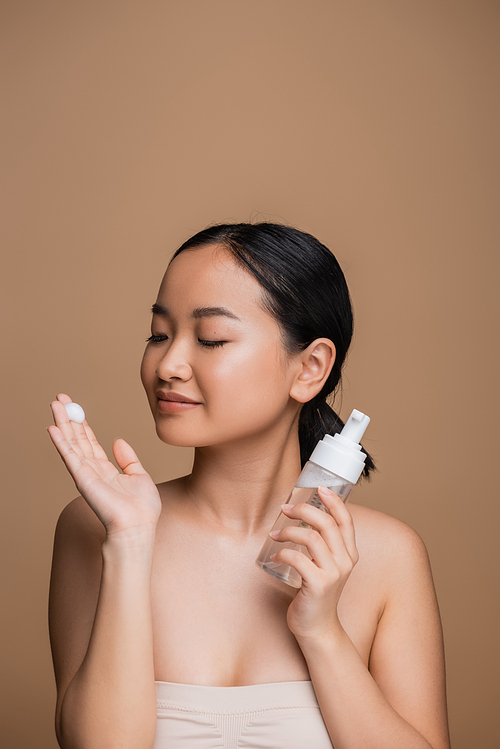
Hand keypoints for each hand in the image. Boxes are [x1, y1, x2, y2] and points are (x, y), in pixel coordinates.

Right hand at [47, 394, 161, 539]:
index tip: (76, 408)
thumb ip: (128, 459)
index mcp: (106, 470)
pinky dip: (61, 442)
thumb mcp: (140, 476)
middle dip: (69, 418)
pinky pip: (70, 457)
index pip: (90, 442)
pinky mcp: (83, 479)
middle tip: (60, 399)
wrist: (138, 527)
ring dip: (62, 423)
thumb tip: (118, 441)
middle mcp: (92, 470)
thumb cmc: (142, 510)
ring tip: (55, 404)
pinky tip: (53, 428)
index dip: (82, 425)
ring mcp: (86, 474)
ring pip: (70, 443)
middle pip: (77, 439)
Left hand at [269, 485, 357, 642]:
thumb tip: (303, 517)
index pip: (346, 520)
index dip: (334, 501)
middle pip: (327, 524)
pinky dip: (284, 552)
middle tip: (286, 508)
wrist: (318, 627)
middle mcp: (345, 561)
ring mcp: (333, 574)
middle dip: (304, 510)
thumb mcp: (327, 565)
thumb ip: (322, 545)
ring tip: (277, 534)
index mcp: (349, 553)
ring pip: (312, 538)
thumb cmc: (317, 592)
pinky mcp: (318, 585)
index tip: (319, 488)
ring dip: (289, 532)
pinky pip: (298, 559)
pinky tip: (277, 555)